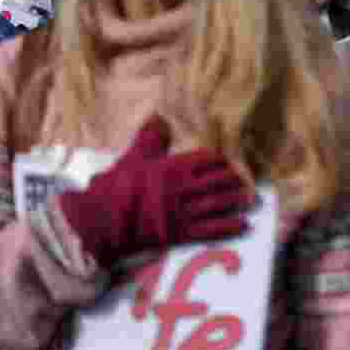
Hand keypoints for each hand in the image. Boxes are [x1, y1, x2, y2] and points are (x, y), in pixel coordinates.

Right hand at [57, 117, 250, 267]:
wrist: (100, 222)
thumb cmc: (114, 188)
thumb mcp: (133, 158)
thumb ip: (150, 138)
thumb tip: (159, 116)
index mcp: (173, 168)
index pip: (206, 159)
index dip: (218, 161)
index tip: (226, 161)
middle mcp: (183, 189)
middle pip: (217, 181)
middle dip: (232, 180)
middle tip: (244, 180)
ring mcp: (184, 212)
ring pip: (218, 204)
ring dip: (235, 201)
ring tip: (249, 199)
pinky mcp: (181, 234)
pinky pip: (211, 229)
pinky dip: (229, 226)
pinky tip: (243, 224)